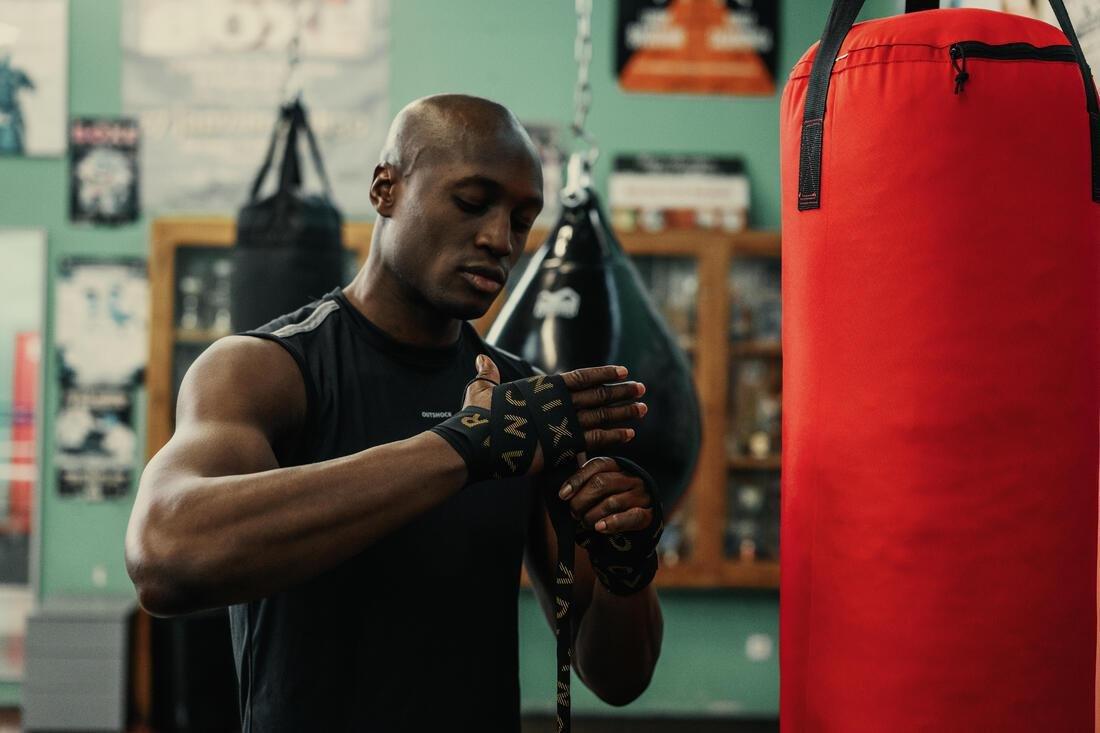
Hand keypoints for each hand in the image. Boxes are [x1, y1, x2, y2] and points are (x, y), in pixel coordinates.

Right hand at [463, 355, 647, 472]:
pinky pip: (596, 439)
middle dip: (622, 391)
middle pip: (598, 393)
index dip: (604, 373)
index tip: (622, 371)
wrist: (477, 443)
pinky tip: (630, 434)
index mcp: (543, 386)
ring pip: (602, 414)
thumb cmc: (477, 417)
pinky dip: (614, 436)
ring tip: (643, 408)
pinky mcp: (564, 445)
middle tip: (641, 388)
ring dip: (624, 411)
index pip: (581, 376)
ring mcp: (563, 422)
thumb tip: (481, 360)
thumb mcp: (481, 390)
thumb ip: (487, 375)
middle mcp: (558, 401)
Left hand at [556, 456, 654, 533]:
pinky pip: (631, 517)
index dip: (577, 480)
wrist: (634, 529)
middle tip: (574, 513)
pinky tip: (600, 528)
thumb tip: (563, 492)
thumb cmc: (607, 506)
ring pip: (612, 502)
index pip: (596, 466)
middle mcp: (631, 478)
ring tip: (585, 523)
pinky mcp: (649, 515)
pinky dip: (612, 523)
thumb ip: (584, 485)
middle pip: (601, 483)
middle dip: (582, 500)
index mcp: (617, 467)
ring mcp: (641, 496)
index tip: (563, 495)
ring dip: (593, 515)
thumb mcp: (597, 491)